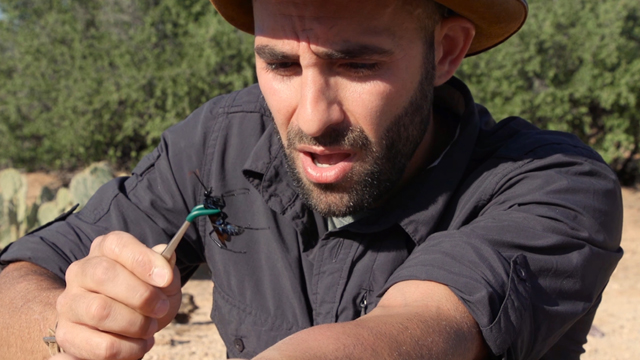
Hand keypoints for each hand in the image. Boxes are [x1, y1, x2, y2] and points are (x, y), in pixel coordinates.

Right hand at [54, 231, 181, 359]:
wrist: (122, 327)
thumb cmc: (144, 297)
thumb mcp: (162, 280)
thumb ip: (165, 267)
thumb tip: (166, 260)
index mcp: (104, 250)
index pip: (116, 244)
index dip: (143, 260)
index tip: (166, 279)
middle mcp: (80, 272)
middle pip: (104, 274)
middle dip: (141, 295)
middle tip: (161, 308)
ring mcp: (69, 303)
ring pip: (99, 310)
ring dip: (135, 324)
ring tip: (150, 329)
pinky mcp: (67, 334)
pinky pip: (99, 345)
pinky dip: (127, 349)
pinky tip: (139, 345)